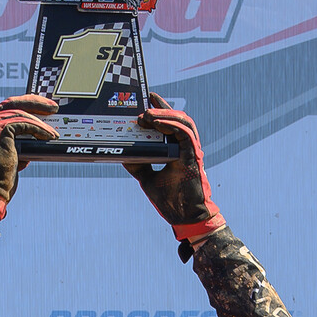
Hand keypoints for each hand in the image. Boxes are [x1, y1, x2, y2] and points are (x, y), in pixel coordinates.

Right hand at [0, 95, 57, 219]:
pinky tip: (49, 135)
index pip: (9, 107)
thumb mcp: (14, 153)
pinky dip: (38, 128)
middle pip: (13, 102)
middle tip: (53, 107)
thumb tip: (39, 133)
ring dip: (40, 121)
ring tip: (54, 130)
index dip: (27, 103)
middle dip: (35, 103)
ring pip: (20, 112)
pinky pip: (24, 123)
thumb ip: (21, 141)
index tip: (43, 106)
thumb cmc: (1, 177)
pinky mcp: (0, 130)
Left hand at [124, 96, 223, 241]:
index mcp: (176, 151)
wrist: (185, 217)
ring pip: (183, 122)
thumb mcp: (147, 179)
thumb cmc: (171, 200)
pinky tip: (158, 122)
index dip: (160, 111)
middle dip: (163, 107)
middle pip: (177, 119)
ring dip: (165, 114)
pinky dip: (171, 125)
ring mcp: (190, 151)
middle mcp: (185, 148)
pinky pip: (184, 134)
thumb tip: (123, 154)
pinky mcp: (192, 156)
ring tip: (148, 113)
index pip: (170, 125)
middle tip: (147, 99)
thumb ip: (138, 165)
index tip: (147, 100)